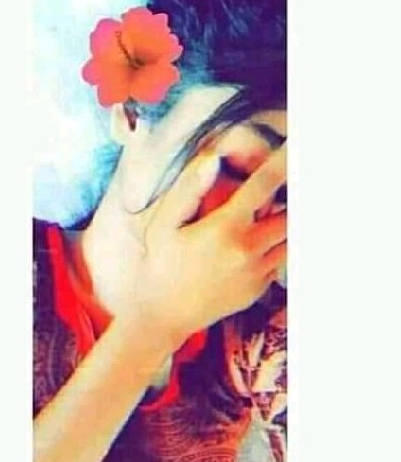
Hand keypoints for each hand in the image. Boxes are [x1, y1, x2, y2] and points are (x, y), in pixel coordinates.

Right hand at [86, 144, 286, 350]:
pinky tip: (257, 242)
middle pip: (292, 217)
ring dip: (288, 223)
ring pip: (291, 240)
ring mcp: (257, 273)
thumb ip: (188, 190)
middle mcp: (249, 250)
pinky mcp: (259, 288)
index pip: (263, 187)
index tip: (299, 146)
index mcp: (225, 229)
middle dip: (296, 198)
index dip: (285, 163)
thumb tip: (211, 160)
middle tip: (293, 185)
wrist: (165, 315)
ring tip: (274, 213)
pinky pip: (279, 261)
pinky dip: (276, 246)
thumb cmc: (161, 265)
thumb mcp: (164, 225)